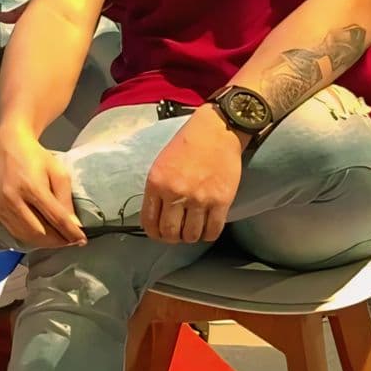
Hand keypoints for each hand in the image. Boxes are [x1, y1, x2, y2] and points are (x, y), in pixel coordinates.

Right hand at [0, 134, 84, 248]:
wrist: (8, 144)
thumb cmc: (36, 157)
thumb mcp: (58, 172)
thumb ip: (65, 199)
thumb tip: (74, 225)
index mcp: (32, 187)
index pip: (56, 218)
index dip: (71, 233)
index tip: (82, 240)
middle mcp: (14, 199)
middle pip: (39, 232)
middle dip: (58, 241)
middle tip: (70, 241)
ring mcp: (2, 206)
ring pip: (26, 235)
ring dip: (45, 242)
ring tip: (58, 240)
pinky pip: (14, 231)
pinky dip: (30, 238)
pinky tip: (41, 235)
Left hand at [140, 115, 245, 245]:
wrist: (216, 132)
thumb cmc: (187, 145)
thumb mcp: (161, 164)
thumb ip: (157, 190)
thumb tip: (157, 216)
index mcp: (156, 183)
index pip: (149, 222)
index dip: (154, 234)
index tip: (160, 234)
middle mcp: (175, 193)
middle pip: (169, 233)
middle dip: (172, 238)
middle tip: (177, 235)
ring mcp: (199, 199)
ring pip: (191, 235)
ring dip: (191, 237)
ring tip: (193, 230)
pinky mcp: (221, 201)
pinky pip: (212, 230)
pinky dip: (208, 234)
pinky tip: (207, 228)